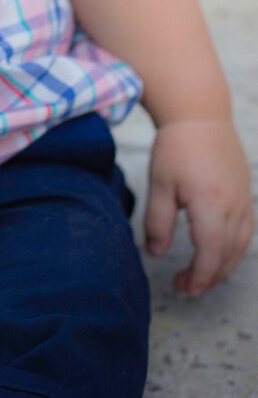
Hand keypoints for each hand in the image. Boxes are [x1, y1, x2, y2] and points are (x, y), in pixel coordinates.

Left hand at [145, 118, 253, 296]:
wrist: (201, 115)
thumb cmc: (176, 147)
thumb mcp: (159, 184)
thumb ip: (158, 221)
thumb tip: (156, 254)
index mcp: (211, 205)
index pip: (211, 254)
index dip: (200, 277)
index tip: (184, 288)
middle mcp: (234, 206)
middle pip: (228, 255)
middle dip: (209, 277)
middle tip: (186, 285)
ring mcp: (244, 200)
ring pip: (240, 246)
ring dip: (222, 265)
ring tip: (200, 274)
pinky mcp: (247, 194)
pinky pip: (246, 231)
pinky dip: (233, 248)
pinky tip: (218, 251)